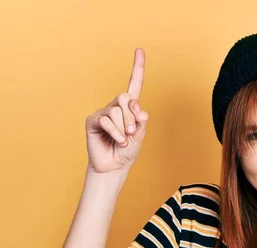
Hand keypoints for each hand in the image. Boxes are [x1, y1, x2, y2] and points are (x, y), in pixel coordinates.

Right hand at [85, 48, 148, 173]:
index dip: (137, 67)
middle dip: (131, 116)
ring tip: (124, 140)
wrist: (114, 166)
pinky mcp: (93, 120)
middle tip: (132, 132)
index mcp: (130, 108)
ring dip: (124, 128)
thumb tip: (139, 109)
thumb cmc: (127, 151)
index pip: (134, 84)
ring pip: (117, 110)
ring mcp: (104, 112)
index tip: (139, 50)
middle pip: (125, 98)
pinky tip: (117, 140)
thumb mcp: (140, 135)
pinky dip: (115, 132)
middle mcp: (116, 106)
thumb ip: (140, 121)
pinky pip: (106, 120)